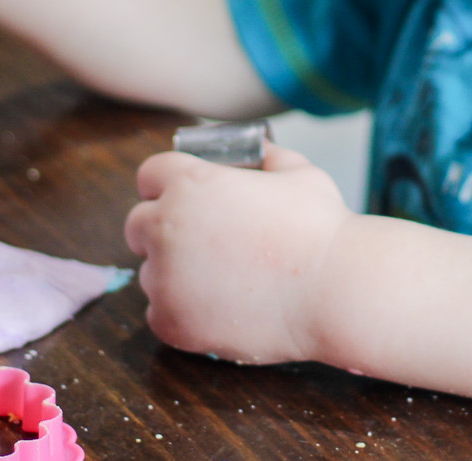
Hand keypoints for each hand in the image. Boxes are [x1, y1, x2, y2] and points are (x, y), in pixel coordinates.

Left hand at [124, 143, 352, 364]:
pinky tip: (216, 307)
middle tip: (200, 243)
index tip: (180, 198)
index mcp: (190, 183)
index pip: (150, 175)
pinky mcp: (171, 321)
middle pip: (137, 224)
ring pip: (150, 272)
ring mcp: (165, 277)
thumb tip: (260, 152)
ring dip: (173, 274)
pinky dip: (181, 312)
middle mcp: (166, 226)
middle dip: (161, 230)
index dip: (166, 185)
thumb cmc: (319, 228)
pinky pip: (159, 312)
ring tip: (221, 280)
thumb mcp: (299, 172)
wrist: (334, 290)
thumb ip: (269, 157)